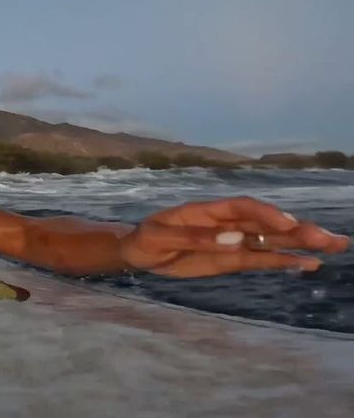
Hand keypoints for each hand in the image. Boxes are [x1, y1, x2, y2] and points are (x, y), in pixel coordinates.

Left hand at [119, 197, 349, 277]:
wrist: (137, 252)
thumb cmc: (145, 239)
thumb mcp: (160, 237)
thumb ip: (195, 238)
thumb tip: (235, 240)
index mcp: (207, 211)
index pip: (242, 207)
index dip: (265, 214)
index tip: (287, 225)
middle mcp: (226, 223)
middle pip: (265, 224)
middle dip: (297, 230)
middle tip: (330, 238)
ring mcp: (231, 241)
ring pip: (270, 241)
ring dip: (301, 244)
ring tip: (335, 245)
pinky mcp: (231, 259)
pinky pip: (260, 260)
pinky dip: (284, 261)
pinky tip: (309, 264)